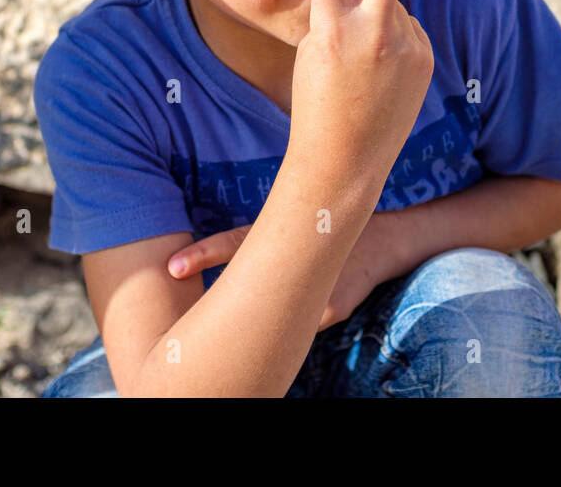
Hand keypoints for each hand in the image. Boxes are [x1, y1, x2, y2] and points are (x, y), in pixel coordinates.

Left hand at [166, 210, 404, 330]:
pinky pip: (296, 327)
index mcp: (282, 236)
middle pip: (246, 282)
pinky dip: (283, 332)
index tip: (172, 267)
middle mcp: (296, 260)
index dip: (203, 255)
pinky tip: (278, 339)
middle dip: (212, 295)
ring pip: (272, 312)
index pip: (235, 243)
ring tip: (210, 339)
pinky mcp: (331, 311)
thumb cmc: (331, 227)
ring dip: (251, 322)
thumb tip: (224, 273)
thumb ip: (261, 243)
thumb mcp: (299, 221)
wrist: (388, 240)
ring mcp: (314, 290)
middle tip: (177, 291)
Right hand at [287, 0, 434, 180]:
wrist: (344, 161)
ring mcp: (404, 46)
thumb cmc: (315, 102)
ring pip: (391, 5)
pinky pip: (406, 28)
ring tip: (360, 66)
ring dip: (375, 19)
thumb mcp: (315, 50)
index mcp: (331, 31)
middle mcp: (372, 35)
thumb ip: (345, 10)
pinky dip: (392, 39)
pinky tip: (380, 75)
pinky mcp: (424, 55)